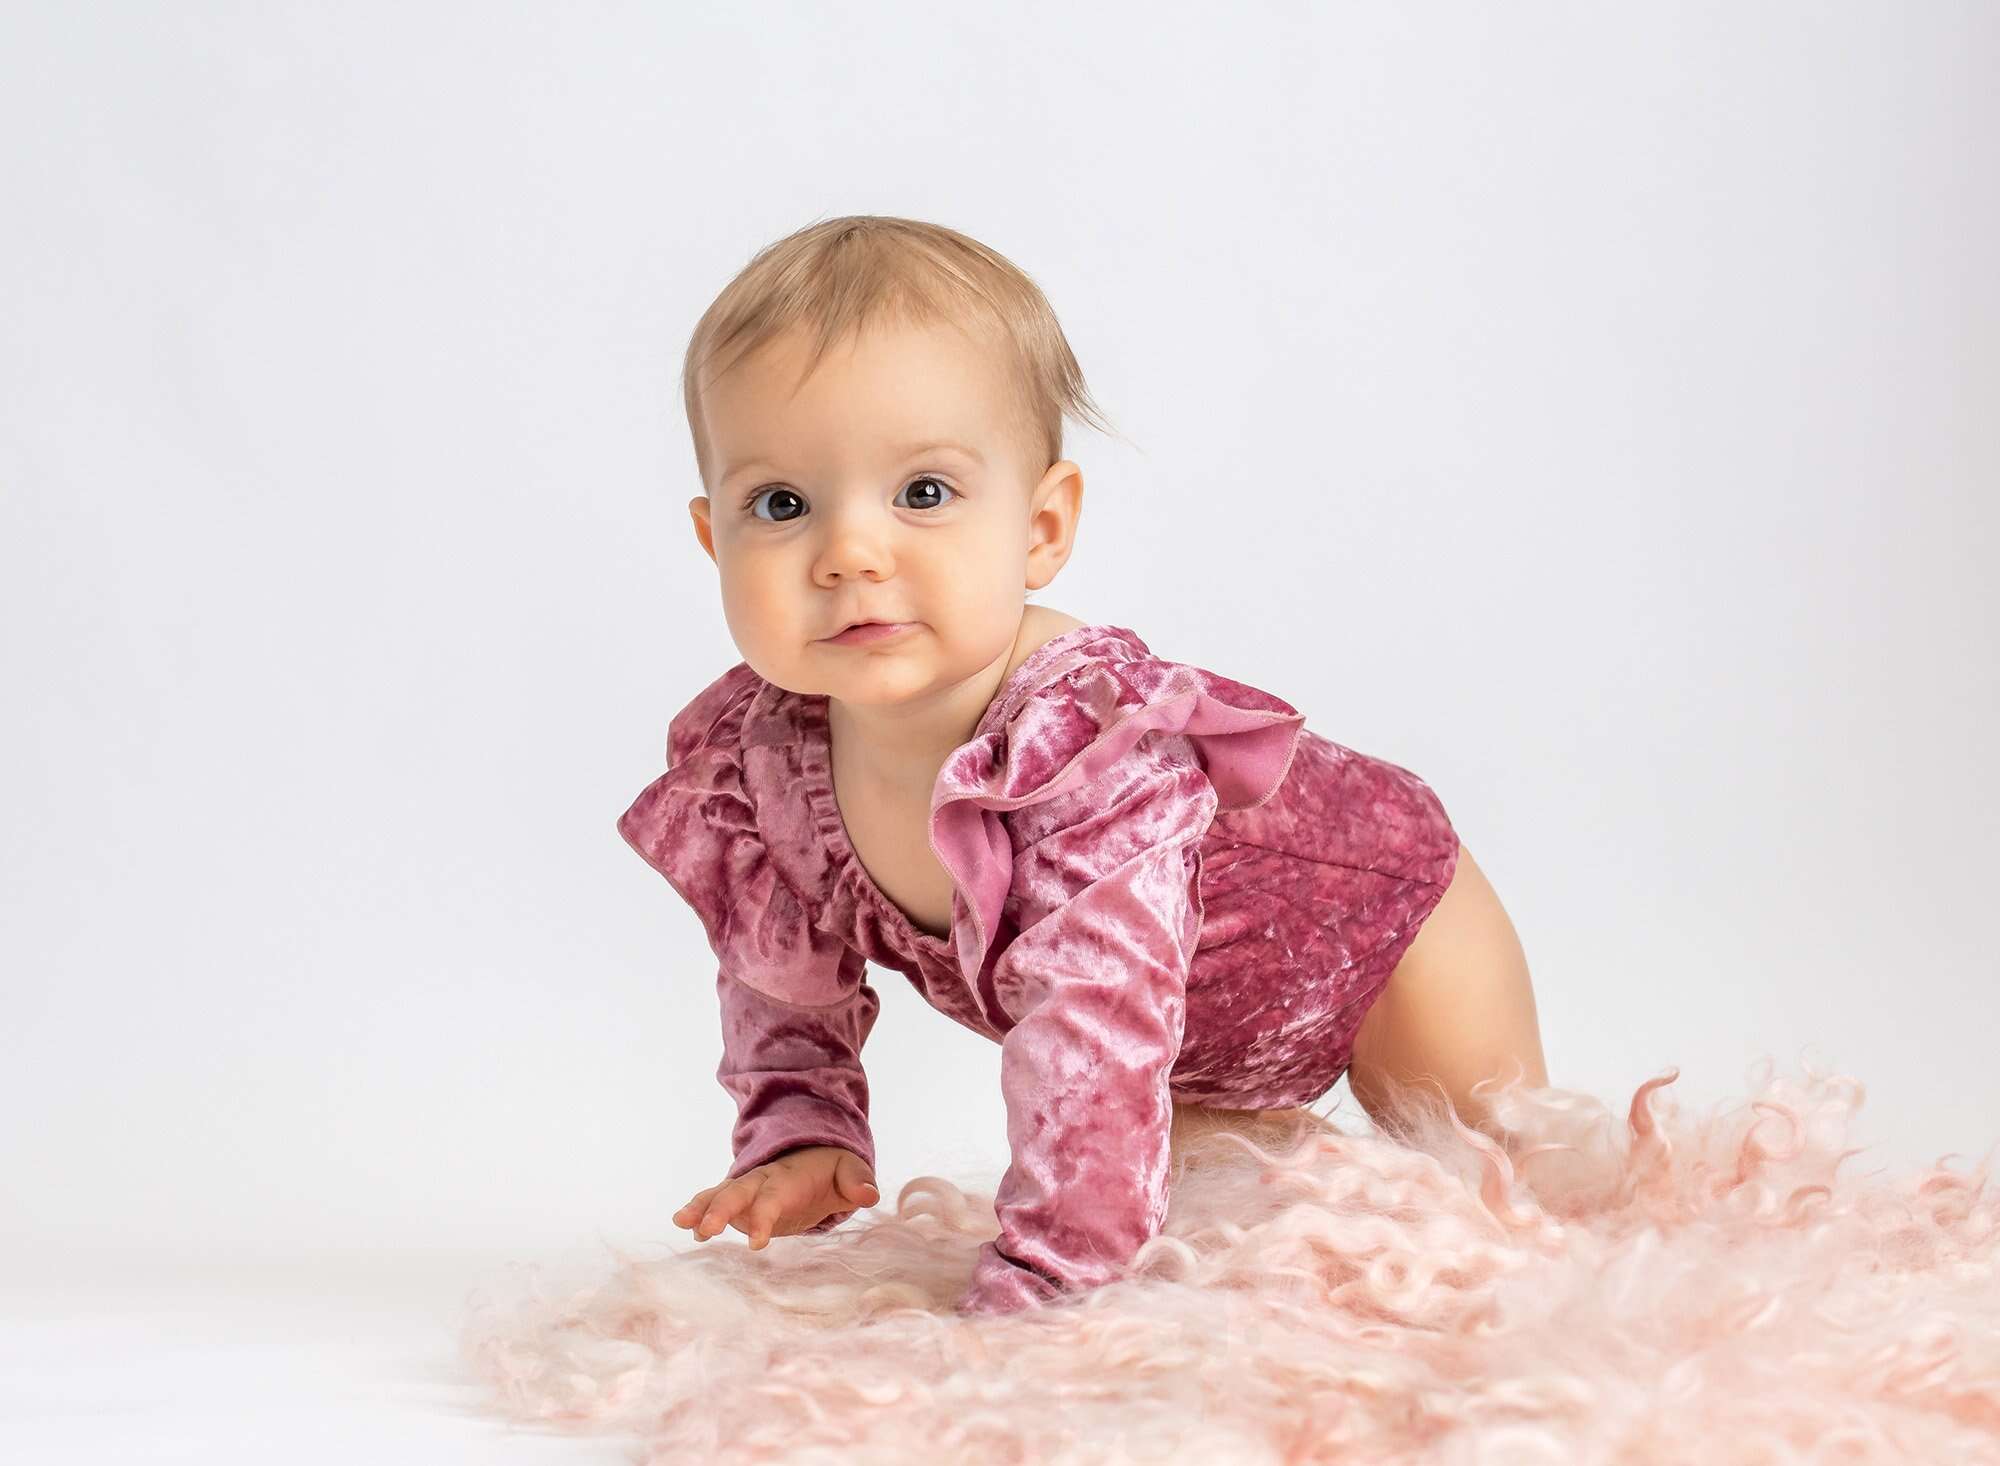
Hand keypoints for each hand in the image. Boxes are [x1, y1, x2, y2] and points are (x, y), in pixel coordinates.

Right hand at [672, 1145, 879, 1249]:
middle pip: (737, 1193)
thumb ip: (857, 1182)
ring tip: (681, 1222)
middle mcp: (762, 1180)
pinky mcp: (740, 1201)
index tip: (757, 1243)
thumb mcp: (850, 1171)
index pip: (774, 1198)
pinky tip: (690, 1230)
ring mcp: (748, 1189)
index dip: (764, 1218)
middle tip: (702, 1230)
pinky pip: (716, 1204)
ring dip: (701, 1207)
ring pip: (719, 1194)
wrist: (814, 1156)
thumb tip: (869, 1195)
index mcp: (789, 1177)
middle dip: (719, 1209)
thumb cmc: (833, 1169)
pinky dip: (701, 1214)